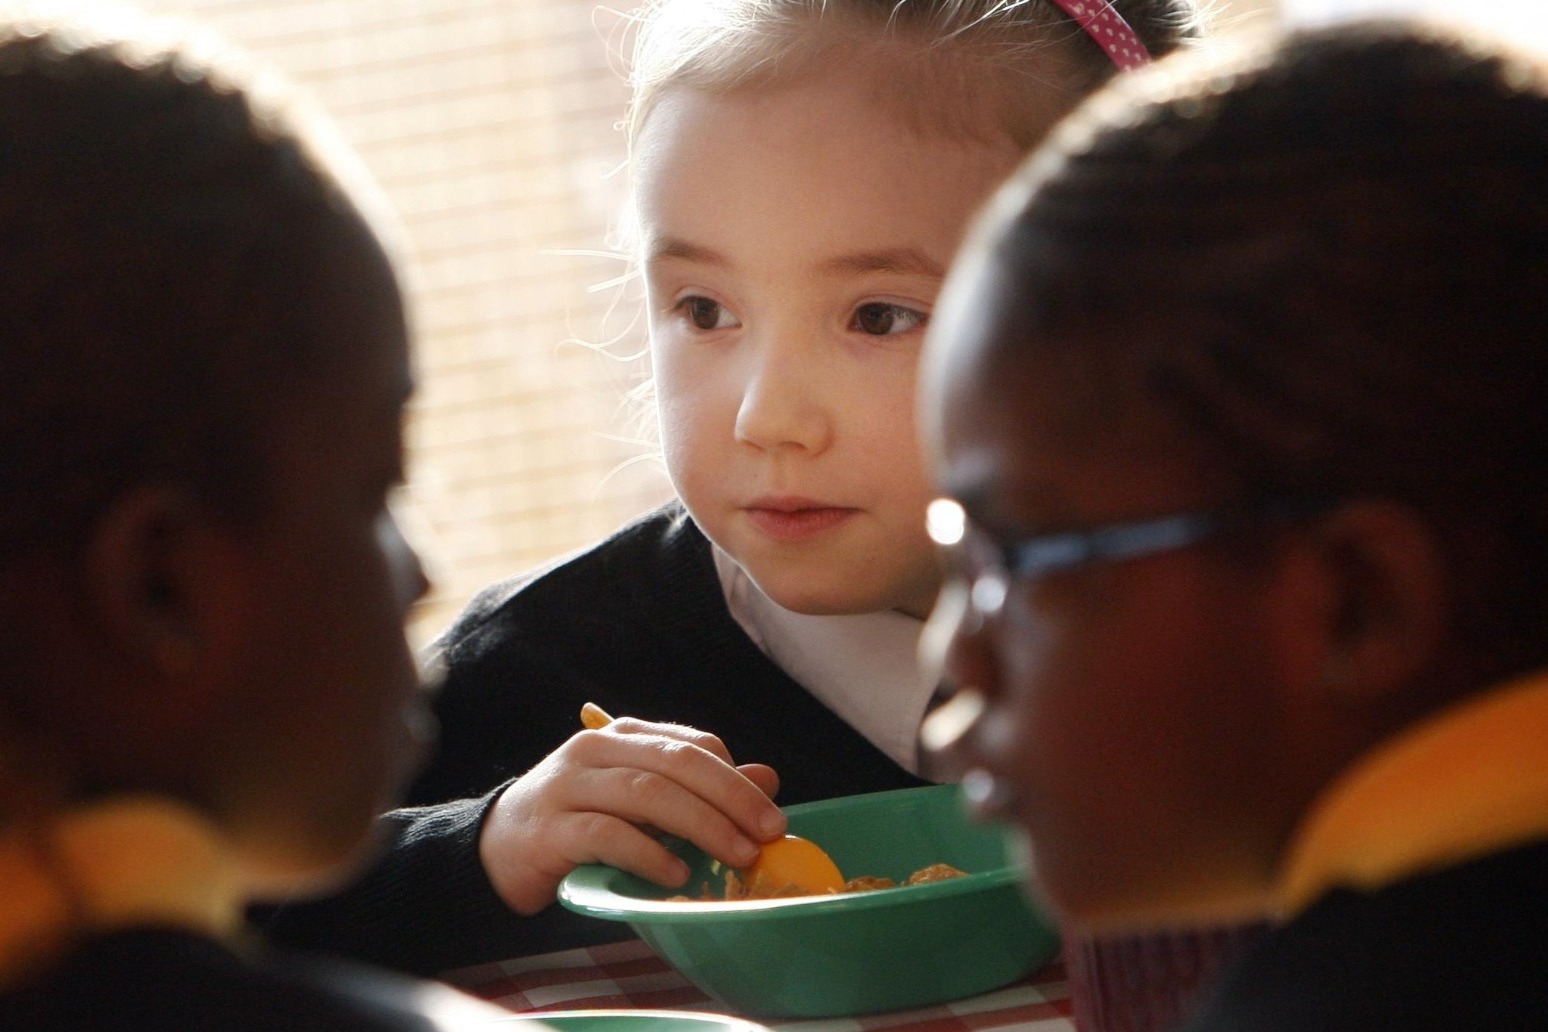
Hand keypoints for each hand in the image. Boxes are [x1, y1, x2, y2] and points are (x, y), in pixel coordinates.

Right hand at [477, 717, 784, 914]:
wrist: (498, 851)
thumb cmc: (580, 823)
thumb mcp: (642, 803)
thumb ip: (699, 790)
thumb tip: (768, 780)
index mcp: (624, 735)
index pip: (692, 745)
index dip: (737, 778)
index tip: (771, 817)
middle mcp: (597, 749)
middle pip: (676, 763)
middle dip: (731, 797)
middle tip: (768, 835)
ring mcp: (570, 785)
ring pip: (648, 793)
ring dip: (701, 825)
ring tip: (736, 856)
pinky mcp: (551, 828)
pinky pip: (609, 834)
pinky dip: (649, 855)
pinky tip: (677, 875)